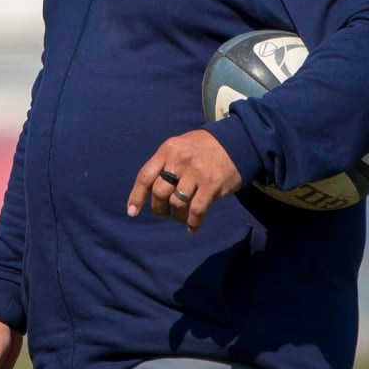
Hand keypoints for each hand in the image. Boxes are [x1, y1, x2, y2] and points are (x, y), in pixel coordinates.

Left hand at [126, 128, 243, 232]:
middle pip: (159, 193)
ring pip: (177, 204)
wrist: (235, 141)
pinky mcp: (212, 185)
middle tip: (165, 212)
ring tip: (180, 217)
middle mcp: (180, 161)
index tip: (132, 212)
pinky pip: (196, 210)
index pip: (145, 176)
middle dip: (159, 208)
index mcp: (167, 150)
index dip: (136, 196)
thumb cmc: (201, 148)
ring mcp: (196, 173)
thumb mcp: (178, 147)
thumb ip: (163, 164)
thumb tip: (147, 192)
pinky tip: (192, 227)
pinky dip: (193, 223)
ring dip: (176, 216)